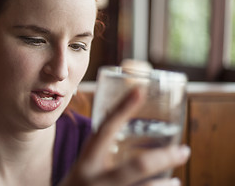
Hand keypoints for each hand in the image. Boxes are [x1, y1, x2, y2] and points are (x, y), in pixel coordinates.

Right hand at [61, 88, 190, 185]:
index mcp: (88, 159)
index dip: (122, 109)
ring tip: (176, 181)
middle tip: (184, 151)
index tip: (139, 91)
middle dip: (164, 158)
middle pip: (137, 166)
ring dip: (163, 185)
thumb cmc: (81, 180)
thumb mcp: (87, 162)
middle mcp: (96, 178)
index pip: (105, 129)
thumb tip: (123, 119)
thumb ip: (103, 147)